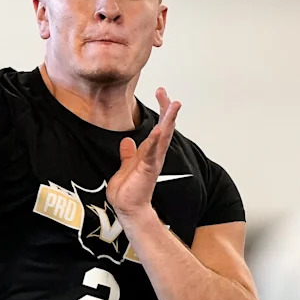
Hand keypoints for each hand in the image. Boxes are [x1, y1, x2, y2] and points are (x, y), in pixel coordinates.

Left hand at [107, 88, 181, 223]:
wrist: (128, 208)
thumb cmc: (128, 191)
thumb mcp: (125, 165)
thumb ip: (128, 153)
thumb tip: (126, 141)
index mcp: (149, 151)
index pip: (159, 126)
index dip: (162, 109)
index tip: (162, 92)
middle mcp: (155, 154)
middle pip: (165, 127)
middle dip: (168, 110)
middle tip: (171, 95)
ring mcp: (153, 161)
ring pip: (164, 136)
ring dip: (168, 120)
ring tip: (174, 105)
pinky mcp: (147, 169)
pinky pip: (152, 152)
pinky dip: (155, 140)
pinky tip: (158, 129)